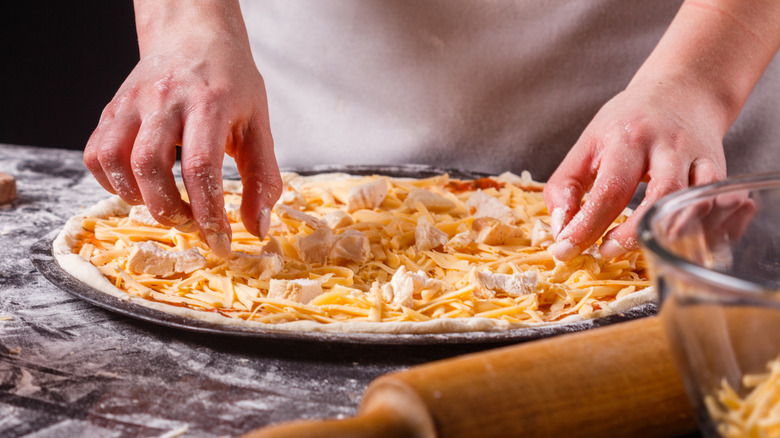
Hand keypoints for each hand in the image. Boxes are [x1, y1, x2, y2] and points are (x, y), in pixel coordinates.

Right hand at [83, 0, 280, 257]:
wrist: (193, 35)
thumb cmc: (230, 82)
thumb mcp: (258, 125)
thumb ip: (262, 178)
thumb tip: (258, 229)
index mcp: (208, 103)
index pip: (200, 167)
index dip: (209, 214)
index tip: (221, 243)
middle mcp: (164, 100)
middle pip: (150, 166)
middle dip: (171, 211)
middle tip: (193, 225)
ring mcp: (131, 103)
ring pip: (114, 160)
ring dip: (138, 198)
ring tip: (168, 206)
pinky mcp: (112, 109)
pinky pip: (96, 154)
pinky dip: (112, 182)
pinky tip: (140, 187)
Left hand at [544, 0, 779, 261]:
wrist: (681, 90)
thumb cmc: (627, 123)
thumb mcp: (587, 145)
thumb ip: (565, 186)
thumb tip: (560, 230)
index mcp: (627, 139)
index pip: (608, 189)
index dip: (586, 226)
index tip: (566, 251)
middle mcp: (667, 146)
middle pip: (661, 194)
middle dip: (632, 234)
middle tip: (605, 253)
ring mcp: (699, 158)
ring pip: (696, 201)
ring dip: (671, 234)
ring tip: (642, 250)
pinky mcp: (720, 170)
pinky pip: (722, 205)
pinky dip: (706, 229)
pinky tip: (681, 243)